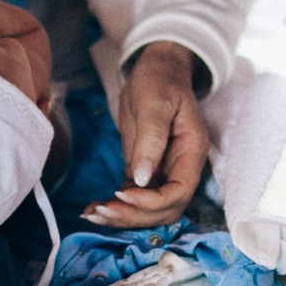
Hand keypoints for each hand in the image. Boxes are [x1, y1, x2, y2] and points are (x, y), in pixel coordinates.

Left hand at [84, 42, 209, 229]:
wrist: (157, 69)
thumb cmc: (160, 79)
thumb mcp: (155, 102)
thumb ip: (151, 139)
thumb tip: (141, 178)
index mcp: (191, 151)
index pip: (180, 192)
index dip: (153, 201)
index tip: (123, 193)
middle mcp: (181, 167)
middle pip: (166, 209)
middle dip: (136, 215)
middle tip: (104, 210)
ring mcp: (164, 171)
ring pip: (150, 210)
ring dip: (124, 217)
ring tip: (93, 214)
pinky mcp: (145, 170)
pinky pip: (134, 198)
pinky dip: (116, 207)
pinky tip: (93, 209)